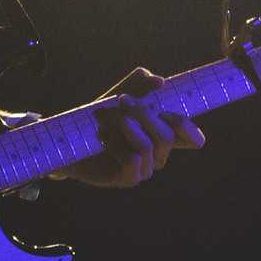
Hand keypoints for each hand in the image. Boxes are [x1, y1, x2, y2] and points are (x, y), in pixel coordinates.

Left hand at [62, 68, 205, 188]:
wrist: (70, 139)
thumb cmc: (100, 117)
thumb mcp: (120, 94)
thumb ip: (140, 83)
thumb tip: (160, 81)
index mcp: (162, 135)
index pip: (190, 137)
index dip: (188, 128)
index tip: (172, 113)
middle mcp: (158, 154)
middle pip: (167, 136)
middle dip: (144, 113)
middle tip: (121, 99)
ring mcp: (145, 169)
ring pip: (149, 146)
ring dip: (125, 125)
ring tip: (104, 119)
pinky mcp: (129, 179)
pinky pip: (133, 159)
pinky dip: (117, 144)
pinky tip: (103, 139)